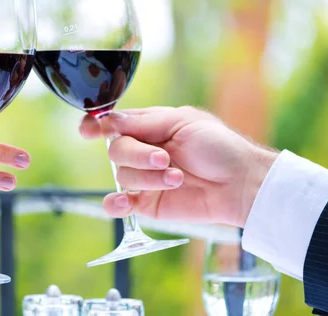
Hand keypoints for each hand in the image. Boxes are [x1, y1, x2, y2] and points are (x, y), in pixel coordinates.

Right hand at [79, 106, 277, 226]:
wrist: (240, 183)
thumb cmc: (218, 146)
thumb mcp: (182, 122)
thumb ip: (144, 122)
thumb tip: (109, 121)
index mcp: (149, 127)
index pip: (113, 125)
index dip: (97, 126)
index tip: (88, 131)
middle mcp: (142, 152)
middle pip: (116, 151)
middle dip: (138, 155)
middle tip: (165, 160)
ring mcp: (143, 179)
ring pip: (123, 176)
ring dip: (149, 178)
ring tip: (178, 178)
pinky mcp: (146, 204)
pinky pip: (118, 205)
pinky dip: (116, 203)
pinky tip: (127, 201)